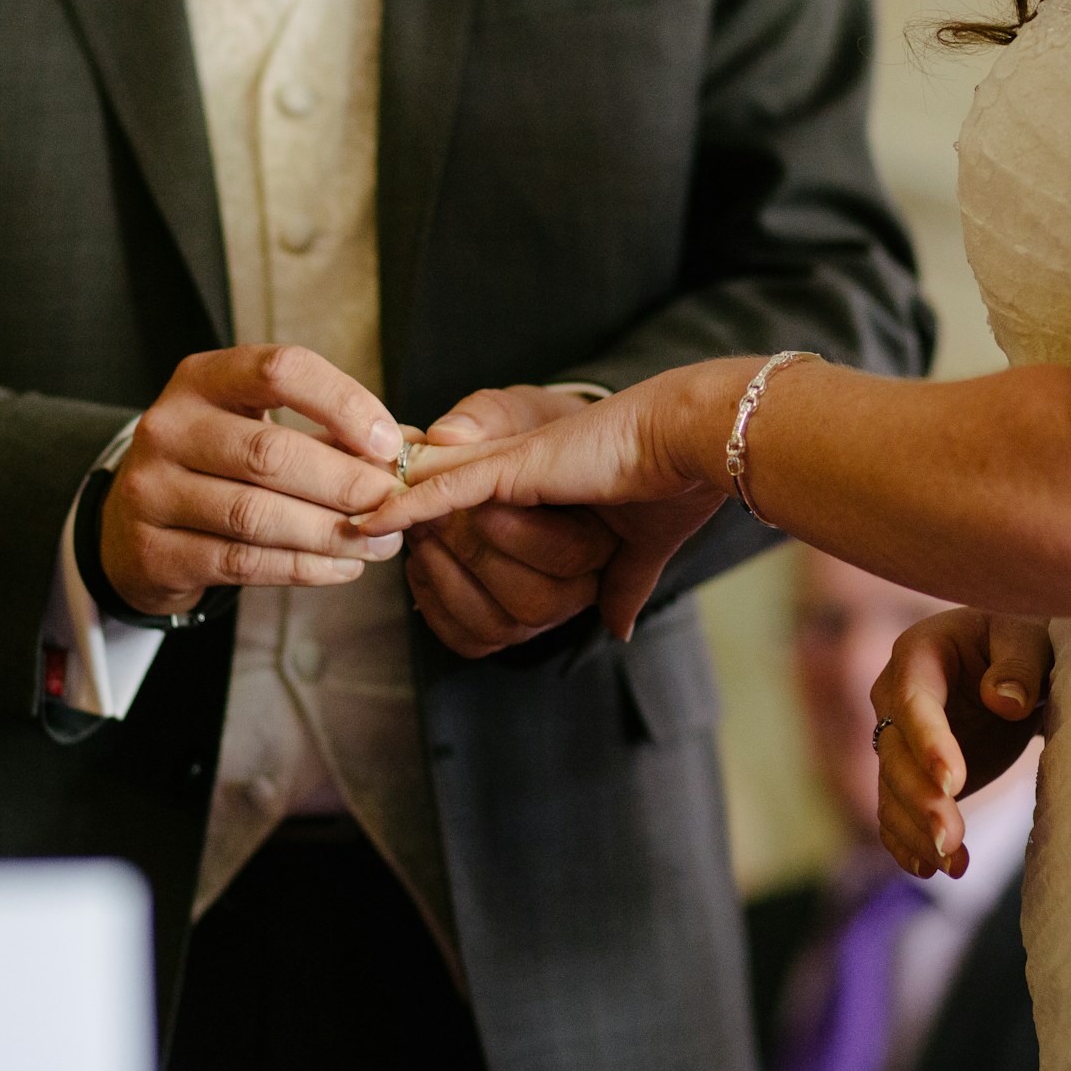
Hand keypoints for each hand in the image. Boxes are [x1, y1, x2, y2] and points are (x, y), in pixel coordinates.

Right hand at [101, 345, 404, 616]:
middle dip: (344, 481)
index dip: (343, 402)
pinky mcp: (152, 551)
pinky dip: (302, 567)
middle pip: (269, 452)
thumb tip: (412, 449)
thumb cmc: (217, 466)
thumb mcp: (259, 426)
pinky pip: (241, 562)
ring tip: (380, 543)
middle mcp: (168, 427)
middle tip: (394, 503)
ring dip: (330, 533)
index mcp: (202, 378)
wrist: (133, 525)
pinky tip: (342, 567)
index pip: (280, 370)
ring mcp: (151, 490)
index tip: (389, 442)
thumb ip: (328, 433)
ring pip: (255, 514)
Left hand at [364, 360, 756, 637]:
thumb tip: (618, 628)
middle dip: (420, 546)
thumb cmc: (676, 486)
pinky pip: (450, 492)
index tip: (410, 558)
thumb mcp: (640, 547)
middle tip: (376, 538)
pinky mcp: (517, 469)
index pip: (472, 518)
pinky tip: (373, 522)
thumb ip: (622, 584)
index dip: (434, 540)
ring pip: (444, 515)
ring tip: (382, 538)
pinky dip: (410, 507)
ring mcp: (516, 471)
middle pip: (447, 524)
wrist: (698, 442)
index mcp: (546, 497)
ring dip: (421, 539)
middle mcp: (522, 478)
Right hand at [871, 609, 1051, 878]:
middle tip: (951, 839)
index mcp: (920, 654)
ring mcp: (901, 739)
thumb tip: (1004, 701)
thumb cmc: (1024, 637)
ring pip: (892, 790)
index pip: (914, 701)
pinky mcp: (912, 775)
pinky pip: (896, 811)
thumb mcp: (1029, 634)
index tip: (953, 782)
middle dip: (920, 800)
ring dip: (915, 831)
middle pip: (895, 754)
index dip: (929, 742)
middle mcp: (895, 697)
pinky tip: (931, 870)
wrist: (1015, 658)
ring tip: (953, 865)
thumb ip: (1020, 661)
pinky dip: (907, 843)